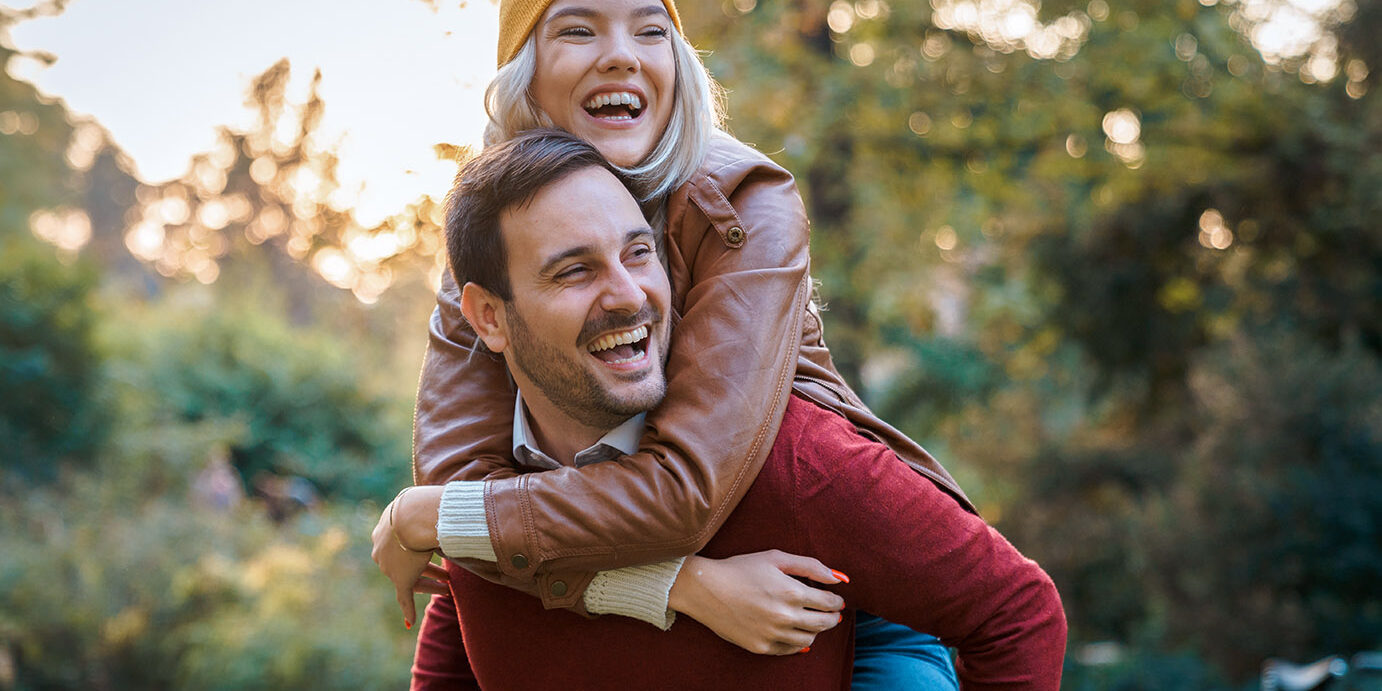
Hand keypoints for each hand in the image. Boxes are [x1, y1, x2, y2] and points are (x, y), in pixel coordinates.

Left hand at [370, 487, 447, 627]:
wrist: (412, 516)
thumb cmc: (422, 507)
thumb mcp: (425, 506)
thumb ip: (435, 510)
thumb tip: (454, 503)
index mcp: (387, 530)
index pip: (405, 546)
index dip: (422, 553)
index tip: (432, 557)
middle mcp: (385, 549)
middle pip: (408, 564)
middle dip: (429, 571)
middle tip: (447, 578)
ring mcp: (392, 565)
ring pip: (413, 579)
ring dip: (430, 586)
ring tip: (448, 591)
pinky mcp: (400, 579)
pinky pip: (404, 597)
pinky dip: (407, 610)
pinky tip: (409, 623)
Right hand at [668, 550, 846, 655]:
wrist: (705, 588)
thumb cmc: (741, 568)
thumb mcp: (776, 558)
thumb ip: (811, 566)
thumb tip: (840, 578)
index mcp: (792, 592)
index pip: (829, 603)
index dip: (836, 601)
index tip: (836, 599)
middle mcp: (785, 616)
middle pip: (823, 623)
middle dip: (833, 617)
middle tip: (833, 613)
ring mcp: (772, 634)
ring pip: (809, 639)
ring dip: (817, 631)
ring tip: (814, 622)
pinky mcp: (760, 647)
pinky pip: (789, 650)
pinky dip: (798, 643)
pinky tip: (797, 634)